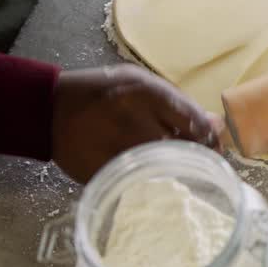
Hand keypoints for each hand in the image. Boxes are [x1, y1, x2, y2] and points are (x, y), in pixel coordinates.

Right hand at [51, 65, 221, 182]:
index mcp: (147, 94)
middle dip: (196, 156)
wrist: (49, 109)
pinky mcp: (107, 172)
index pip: (196, 123)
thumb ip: (180, 104)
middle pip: (184, 148)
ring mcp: (120, 148)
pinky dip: (150, 180)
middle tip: (196, 160)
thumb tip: (218, 125)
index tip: (211, 145)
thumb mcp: (141, 84)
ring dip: (174, 169)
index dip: (209, 138)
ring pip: (165, 168)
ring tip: (169, 164)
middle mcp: (135, 120)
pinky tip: (147, 174)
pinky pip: (141, 182)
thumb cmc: (102, 92)